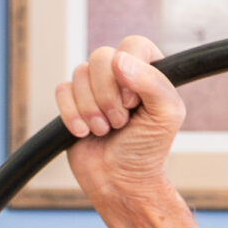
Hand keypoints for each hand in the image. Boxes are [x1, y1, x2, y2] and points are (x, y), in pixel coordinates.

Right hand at [55, 37, 183, 215]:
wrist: (120, 182)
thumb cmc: (147, 150)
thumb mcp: (166, 115)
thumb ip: (153, 82)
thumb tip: (118, 60)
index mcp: (148, 71)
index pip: (133, 45)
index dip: (130, 71)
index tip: (135, 102)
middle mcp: (120, 74)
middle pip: (100, 56)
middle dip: (107, 95)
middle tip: (120, 121)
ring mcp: (94, 87)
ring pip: (79, 73)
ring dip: (91, 109)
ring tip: (104, 130)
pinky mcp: (72, 102)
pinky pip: (62, 91)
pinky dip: (72, 115)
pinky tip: (85, 132)